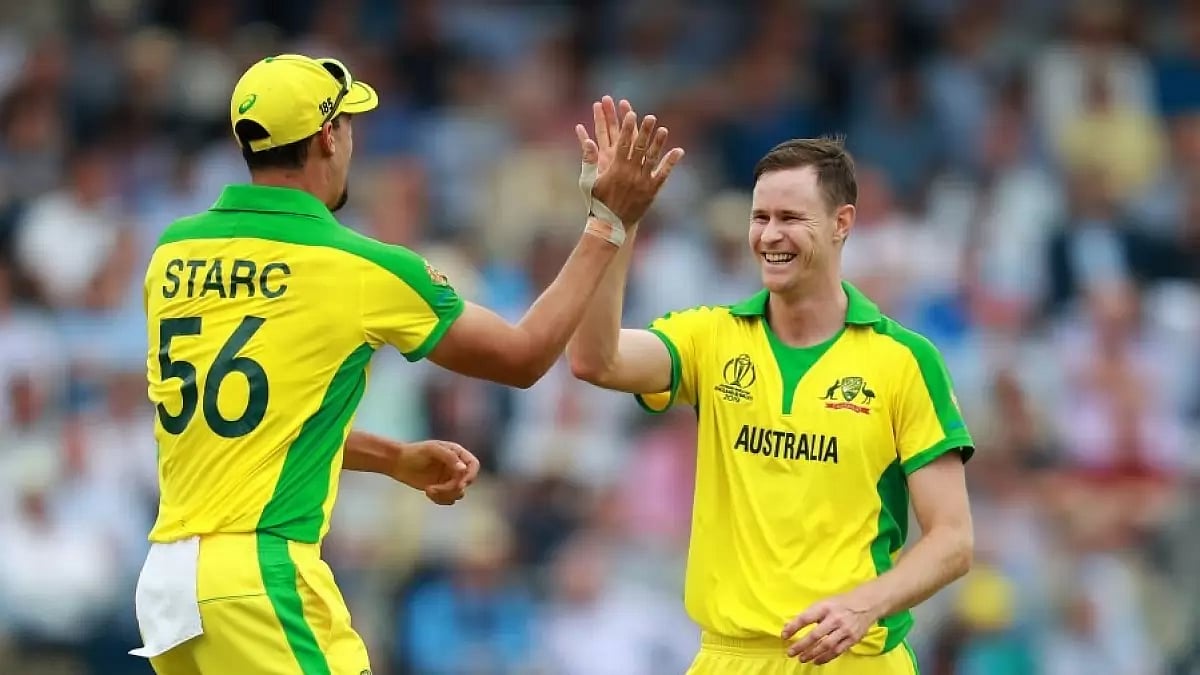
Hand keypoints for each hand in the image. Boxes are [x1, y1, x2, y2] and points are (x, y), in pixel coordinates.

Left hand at [390, 440, 479, 505]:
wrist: (398, 463)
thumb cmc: (414, 453)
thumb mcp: (431, 450)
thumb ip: (449, 457)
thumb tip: (463, 469)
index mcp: (457, 453)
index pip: (473, 465)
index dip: (470, 476)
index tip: (461, 484)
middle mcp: (456, 466)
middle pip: (465, 482)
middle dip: (452, 488)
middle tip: (435, 489)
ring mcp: (449, 478)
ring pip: (458, 493)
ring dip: (445, 495)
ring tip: (429, 490)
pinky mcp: (442, 489)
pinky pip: (449, 500)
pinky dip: (440, 499)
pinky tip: (428, 492)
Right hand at [576, 97, 682, 237]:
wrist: (610, 226)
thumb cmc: (597, 202)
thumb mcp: (588, 181)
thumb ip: (589, 160)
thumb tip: (587, 140)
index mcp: (615, 169)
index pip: (623, 144)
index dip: (628, 128)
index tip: (632, 114)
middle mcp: (631, 174)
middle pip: (639, 148)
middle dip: (644, 131)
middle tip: (650, 117)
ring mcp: (643, 182)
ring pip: (652, 159)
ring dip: (658, 143)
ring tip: (664, 129)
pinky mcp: (651, 192)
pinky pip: (663, 175)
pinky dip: (670, 163)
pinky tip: (678, 151)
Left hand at [781, 592, 878, 663]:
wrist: (865, 604)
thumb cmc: (839, 604)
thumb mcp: (823, 603)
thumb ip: (810, 614)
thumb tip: (791, 627)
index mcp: (825, 607)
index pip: (805, 618)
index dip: (793, 627)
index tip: (784, 636)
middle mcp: (835, 619)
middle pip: (815, 635)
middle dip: (801, 646)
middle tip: (791, 653)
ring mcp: (845, 630)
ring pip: (826, 646)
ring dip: (812, 654)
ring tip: (802, 659)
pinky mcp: (852, 639)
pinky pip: (837, 651)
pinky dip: (826, 658)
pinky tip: (817, 661)